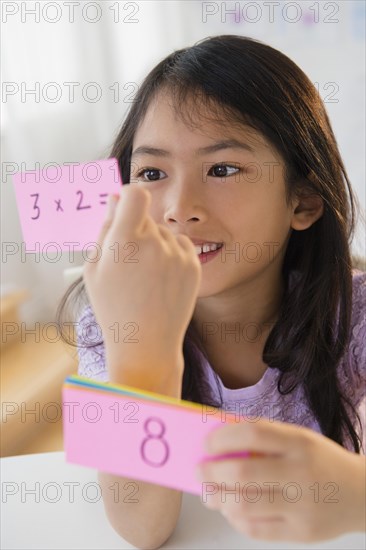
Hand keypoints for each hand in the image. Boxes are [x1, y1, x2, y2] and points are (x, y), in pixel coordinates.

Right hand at [83, 185, 200, 383]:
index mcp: (125, 241)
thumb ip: (105, 228)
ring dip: (155, 244)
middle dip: (137, 230)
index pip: (134, 194)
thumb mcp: (94, 269)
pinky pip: (180, 244)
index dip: (128, 197)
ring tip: (147, 276)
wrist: (146, 343)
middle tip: (130, 261)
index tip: (125, 208)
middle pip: (147, 216)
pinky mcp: (194, 265)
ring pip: (164, 232)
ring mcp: (177, 255)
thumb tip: (116, 197)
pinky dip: (172, 254)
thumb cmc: (113, 307)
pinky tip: (162, 278)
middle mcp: (155, 243)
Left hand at [196, 418, 365, 542]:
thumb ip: (265, 440)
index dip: (222, 438)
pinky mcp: (301, 533)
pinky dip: (236, 519)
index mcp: (300, 443)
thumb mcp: (300, 439)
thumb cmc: (321, 461)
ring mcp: (302, 506)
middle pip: (243, 473)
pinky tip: (230, 510)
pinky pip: (256, 529)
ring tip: (209, 493)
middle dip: (212, 471)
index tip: (206, 442)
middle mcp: (301, 473)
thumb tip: (220, 443)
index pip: (253, 434)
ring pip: (245, 504)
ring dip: (218, 498)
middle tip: (200, 470)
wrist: (362, 494)